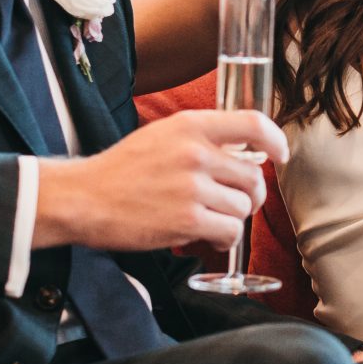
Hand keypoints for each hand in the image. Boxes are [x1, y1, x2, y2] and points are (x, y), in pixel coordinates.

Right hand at [33, 109, 287, 253]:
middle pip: (254, 177)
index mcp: (191, 126)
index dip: (276, 141)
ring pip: (244, 208)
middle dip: (249, 195)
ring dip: (231, 219)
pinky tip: (206, 237)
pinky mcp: (188, 220)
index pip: (253, 124)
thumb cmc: (122, 170)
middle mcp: (196, 153)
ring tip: (208, 220)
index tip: (280, 155)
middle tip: (232, 203)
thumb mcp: (162, 136)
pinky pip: (230, 232)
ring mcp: (192, 187)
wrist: (83, 198)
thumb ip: (202, 139)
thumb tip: (245, 153)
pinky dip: (223, 239)